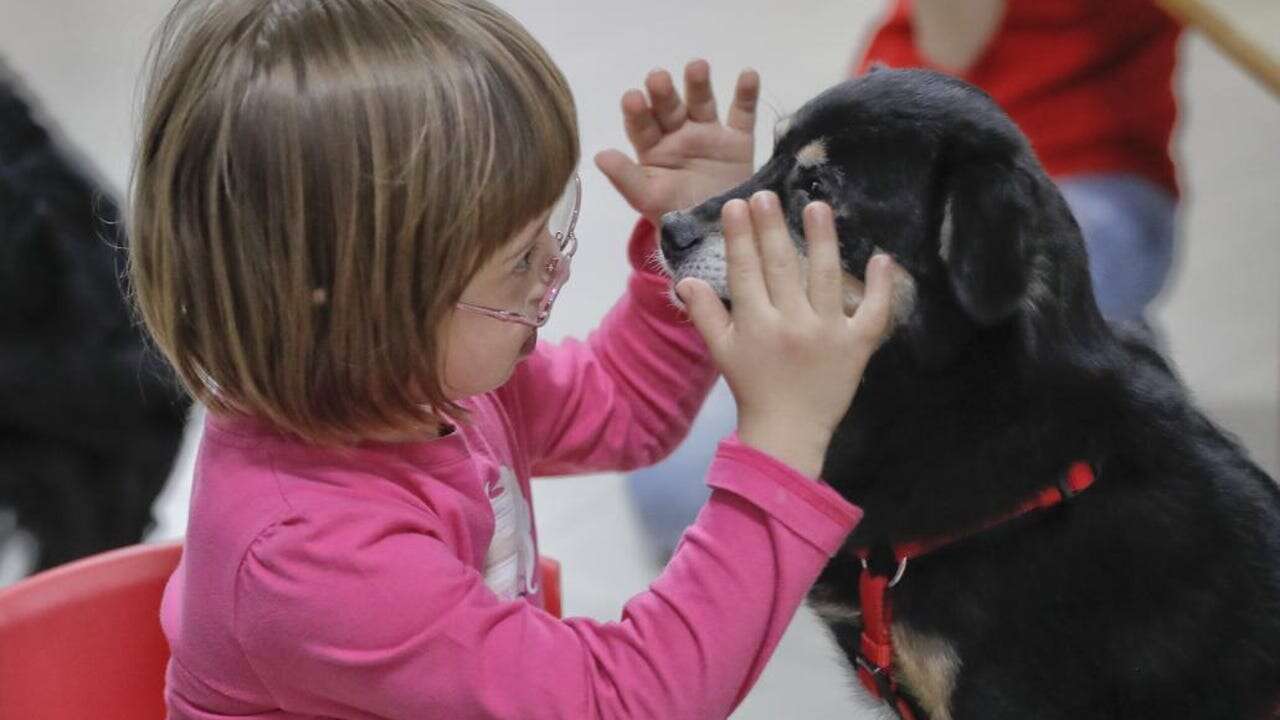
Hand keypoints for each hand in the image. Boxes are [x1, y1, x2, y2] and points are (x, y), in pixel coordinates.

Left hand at [595, 60, 758, 225]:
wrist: (717, 237)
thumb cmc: (677, 219)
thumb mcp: (648, 199)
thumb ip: (625, 177)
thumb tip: (599, 155)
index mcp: (652, 150)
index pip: (641, 125)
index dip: (637, 111)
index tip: (633, 98)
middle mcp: (678, 136)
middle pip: (669, 108)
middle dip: (663, 93)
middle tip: (658, 78)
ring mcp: (708, 136)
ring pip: (701, 102)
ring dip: (698, 84)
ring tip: (697, 67)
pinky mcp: (737, 141)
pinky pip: (742, 113)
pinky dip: (746, 94)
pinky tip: (748, 75)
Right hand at [675, 193, 897, 478]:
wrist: (788, 433)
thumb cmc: (753, 388)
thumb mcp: (721, 352)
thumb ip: (704, 314)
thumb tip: (685, 279)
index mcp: (755, 325)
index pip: (745, 271)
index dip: (739, 237)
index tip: (736, 205)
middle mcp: (790, 324)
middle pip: (780, 267)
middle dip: (771, 228)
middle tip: (766, 194)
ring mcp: (826, 333)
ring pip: (824, 278)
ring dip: (821, 240)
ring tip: (817, 206)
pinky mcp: (856, 346)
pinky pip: (872, 312)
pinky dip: (880, 286)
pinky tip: (881, 256)